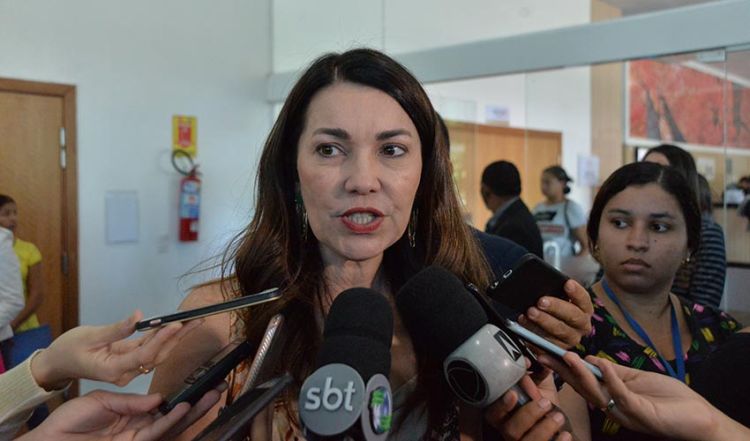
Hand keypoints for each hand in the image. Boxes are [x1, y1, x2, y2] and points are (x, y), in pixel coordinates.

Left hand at [18, 386, 222, 440]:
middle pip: (175, 417)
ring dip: (191, 412)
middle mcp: (139, 427)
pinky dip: (170, 421)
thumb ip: (130, 402)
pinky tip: (182, 410)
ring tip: (209, 397)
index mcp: (133, 415)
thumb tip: (159, 400)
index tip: (200, 384)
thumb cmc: (69, 422)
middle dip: (198, 405)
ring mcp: (136, 437)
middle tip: (218, 390)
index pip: (165, 406)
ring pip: (171, 426)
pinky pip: (155, 432)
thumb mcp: (101, 402)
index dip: (183, 396)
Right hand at [32, 311, 201, 389]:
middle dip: (178, 337)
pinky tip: (175, 326)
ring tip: (193, 321)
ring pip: (157, 353)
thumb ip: (116, 329)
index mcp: (113, 369)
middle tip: (196, 320)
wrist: (57, 363)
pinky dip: (162, 337)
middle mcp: (125, 372)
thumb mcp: (90, 336)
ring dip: (175, 337)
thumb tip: (138, 317)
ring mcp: (128, 367)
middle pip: (157, 354)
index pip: (144, 354)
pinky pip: (149, 349)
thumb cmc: (68, 349)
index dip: (161, 339)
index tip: (175, 324)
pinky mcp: (128, 360)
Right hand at [483, 375, 571, 440]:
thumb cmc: (543, 403)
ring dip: (544, 428)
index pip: (493, 412)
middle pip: (510, 430)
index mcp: (503, 414)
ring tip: (559, 416)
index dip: (502, 405)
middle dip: (527, 415)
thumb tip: (530, 359)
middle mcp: (509, 431)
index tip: (513, 393)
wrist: (557, 424)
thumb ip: (534, 374)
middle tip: (545, 402)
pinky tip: (565, 434)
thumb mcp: (539, 387)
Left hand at [519, 279, 592, 348]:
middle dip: (556, 307)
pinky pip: (547, 343)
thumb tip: (542, 284)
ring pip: (559, 331)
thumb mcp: (557, 297)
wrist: (548, 328)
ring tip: (530, 312)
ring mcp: (571, 339)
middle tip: (541, 301)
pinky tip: (525, 324)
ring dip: (544, 321)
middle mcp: (582, 325)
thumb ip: (554, 291)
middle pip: (572, 316)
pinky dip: (534, 333)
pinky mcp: (558, 349)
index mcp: (585, 310)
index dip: (576, 292)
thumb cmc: (554, 308)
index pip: (584, 299)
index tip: (567, 283)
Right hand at [538, 352, 728, 440]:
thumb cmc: (671, 400)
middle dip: (562, 371)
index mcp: (611, 399)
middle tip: (544, 355)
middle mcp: (613, 409)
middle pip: (582, 389)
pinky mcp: (640, 414)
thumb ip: (614, 372)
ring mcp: (625, 413)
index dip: (562, 368)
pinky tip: (602, 362)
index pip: (581, 382)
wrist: (700, 418)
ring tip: (568, 355)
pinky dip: (610, 378)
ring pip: (597, 393)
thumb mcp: (637, 380)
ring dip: (581, 373)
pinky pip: (621, 395)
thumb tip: (590, 358)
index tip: (545, 353)